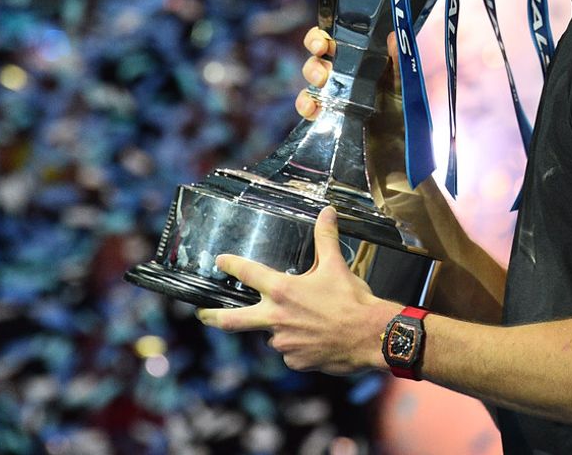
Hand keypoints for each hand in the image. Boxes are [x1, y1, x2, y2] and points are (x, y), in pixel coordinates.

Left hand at [195, 207, 399, 373]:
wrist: (369, 336)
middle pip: (232, 320)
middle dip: (212, 316)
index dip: (231, 264)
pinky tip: (317, 336)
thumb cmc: (352, 301)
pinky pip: (290, 350)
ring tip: (309, 319)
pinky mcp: (294, 360)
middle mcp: (276, 318)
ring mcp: (283, 342)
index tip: (220, 260)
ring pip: (272, 333)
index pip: (248, 273)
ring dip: (282, 326)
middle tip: (202, 314)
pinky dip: (298, 343)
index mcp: (282, 291)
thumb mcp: (336, 266)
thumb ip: (326, 238)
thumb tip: (328, 212)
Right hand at [298, 26, 412, 194]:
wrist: (401, 170)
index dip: (324, 37)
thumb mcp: (406, 94)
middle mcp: (349, 81)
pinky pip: (309, 108)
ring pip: (312, 81)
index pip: (340, 42)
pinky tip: (312, 110)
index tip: (324, 42)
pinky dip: (305, 105)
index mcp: (366, 67)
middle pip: (320, 58)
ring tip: (320, 84)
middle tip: (322, 61)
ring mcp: (336, 102)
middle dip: (315, 56)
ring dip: (310, 77)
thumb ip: (399, 65)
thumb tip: (393, 34)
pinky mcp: (328, 124)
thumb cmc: (407, 128)